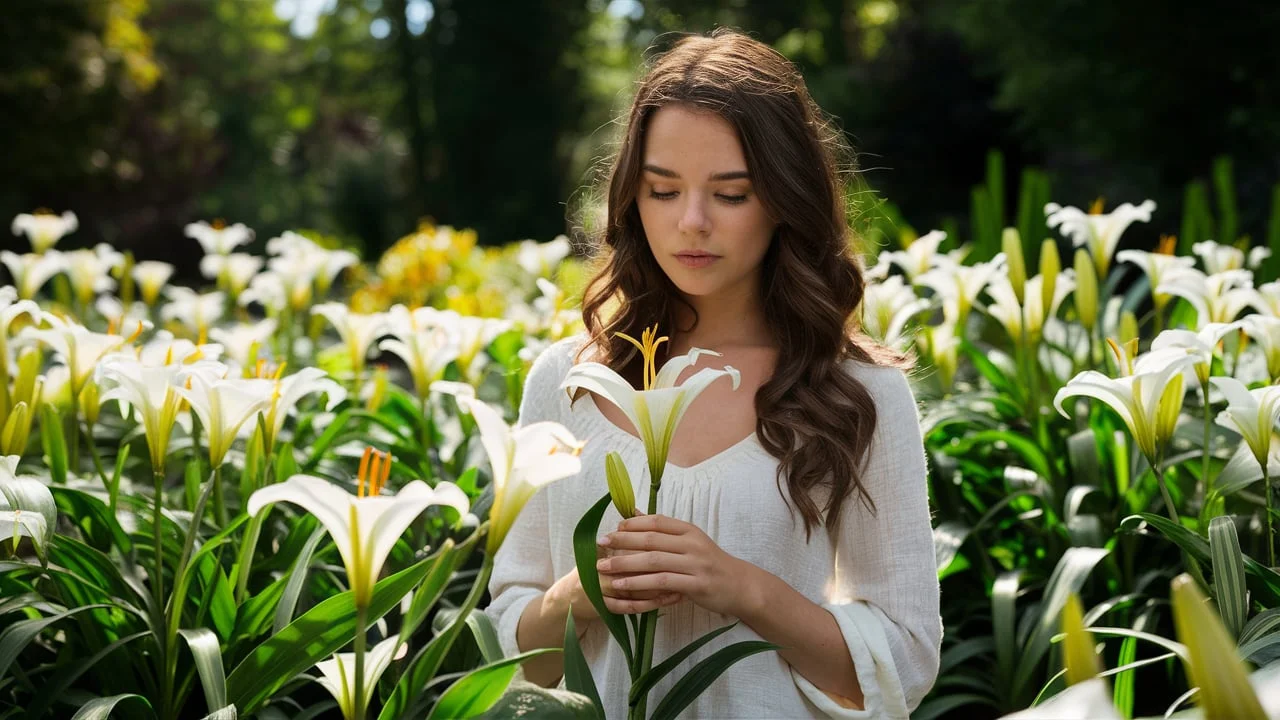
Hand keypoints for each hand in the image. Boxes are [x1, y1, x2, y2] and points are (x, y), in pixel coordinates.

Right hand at [544, 542, 682, 623]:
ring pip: (634, 590)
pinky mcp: (604, 608)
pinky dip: (650, 605)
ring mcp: (601, 590)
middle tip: (683, 570)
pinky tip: (669, 600)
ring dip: (659, 589)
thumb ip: (624, 532)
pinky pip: (630, 607)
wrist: (573, 596)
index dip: (652, 546)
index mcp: (603, 551)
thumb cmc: (597, 567)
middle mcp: (601, 569)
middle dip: (660, 570)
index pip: (629, 546)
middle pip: (633, 568)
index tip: (675, 548)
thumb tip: (637, 511)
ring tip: (681, 587)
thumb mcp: (606, 547)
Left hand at [596, 513, 755, 617]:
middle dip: (622, 542)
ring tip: (604, 569)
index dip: (632, 524)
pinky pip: (662, 582)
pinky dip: (639, 583)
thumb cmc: (710, 564)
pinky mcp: (695, 584)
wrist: (740, 585)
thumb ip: (664, 531)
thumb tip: (633, 514)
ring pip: (653, 561)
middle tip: (600, 545)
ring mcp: (694, 564)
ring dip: (625, 564)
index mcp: (689, 530)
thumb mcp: (690, 542)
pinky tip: (623, 586)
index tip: (613, 530)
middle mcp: (691, 544)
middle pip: (651, 540)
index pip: (656, 521)